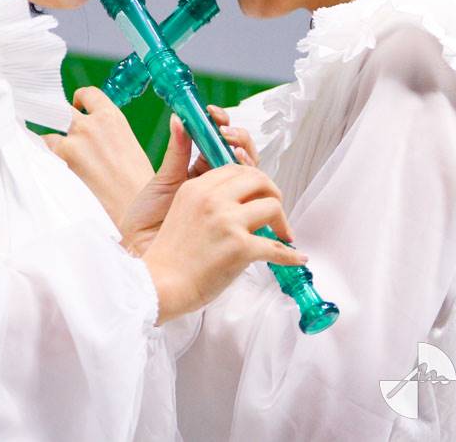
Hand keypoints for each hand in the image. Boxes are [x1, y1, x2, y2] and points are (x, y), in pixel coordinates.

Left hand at [41, 87, 152, 226]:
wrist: (134, 211)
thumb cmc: (137, 183)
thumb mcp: (130, 144)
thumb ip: (108, 130)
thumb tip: (92, 130)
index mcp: (111, 117)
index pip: (86, 93)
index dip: (80, 100)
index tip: (77, 108)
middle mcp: (90, 125)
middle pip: (60, 108)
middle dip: (58, 116)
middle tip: (59, 127)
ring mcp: (72, 144)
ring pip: (47, 131)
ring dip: (49, 140)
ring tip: (55, 153)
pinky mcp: (59, 164)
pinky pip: (42, 152)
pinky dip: (44, 157)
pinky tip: (52, 166)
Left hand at [121, 112, 263, 255]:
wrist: (145, 250)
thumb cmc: (150, 218)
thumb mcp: (164, 181)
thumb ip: (177, 151)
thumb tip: (178, 117)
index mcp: (203, 167)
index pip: (221, 139)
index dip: (222, 123)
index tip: (213, 114)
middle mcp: (220, 181)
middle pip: (242, 152)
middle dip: (238, 138)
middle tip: (225, 134)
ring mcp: (230, 199)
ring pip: (251, 172)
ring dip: (247, 157)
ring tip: (235, 151)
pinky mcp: (238, 219)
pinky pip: (254, 202)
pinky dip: (255, 187)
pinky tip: (242, 176)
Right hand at [139, 124, 304, 323]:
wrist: (159, 285)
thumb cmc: (170, 256)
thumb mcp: (181, 211)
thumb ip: (206, 200)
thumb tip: (238, 203)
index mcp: (196, 188)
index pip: (236, 169)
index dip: (254, 180)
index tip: (260, 194)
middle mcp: (212, 199)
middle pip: (258, 179)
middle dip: (273, 193)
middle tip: (276, 211)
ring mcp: (227, 221)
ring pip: (272, 206)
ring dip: (283, 222)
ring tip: (283, 235)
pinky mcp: (239, 246)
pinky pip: (276, 247)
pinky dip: (291, 256)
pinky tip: (296, 259)